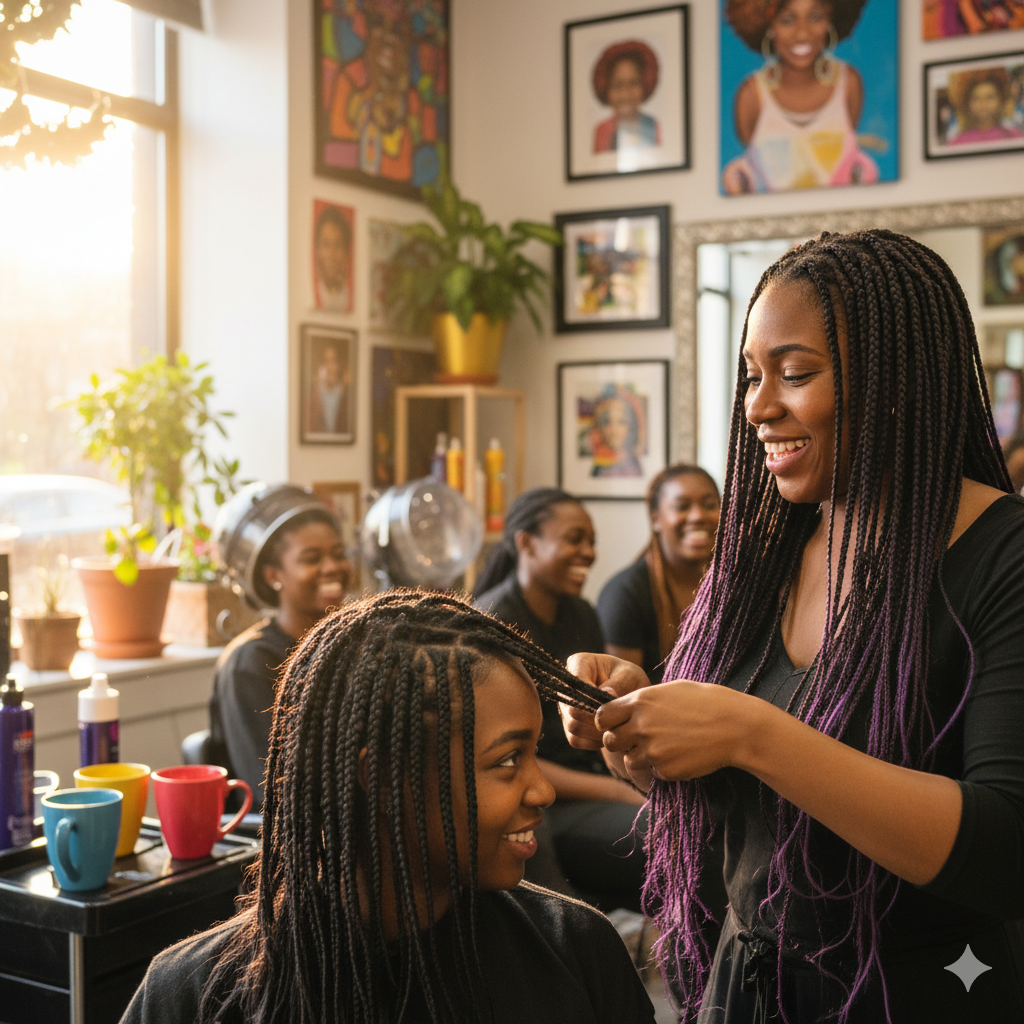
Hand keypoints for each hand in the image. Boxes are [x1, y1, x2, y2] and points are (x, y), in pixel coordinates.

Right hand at [560, 653, 650, 749]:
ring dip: (598, 731)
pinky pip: (575, 739)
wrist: (631, 699)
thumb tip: (607, 694)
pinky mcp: (569, 726)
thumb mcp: (631, 676)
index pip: (575, 682)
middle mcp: (566, 685)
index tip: (613, 696)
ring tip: (617, 726)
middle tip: (618, 718)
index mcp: (578, 663)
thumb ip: (619, 683)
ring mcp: (565, 706)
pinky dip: (594, 742)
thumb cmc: (630, 681)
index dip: (593, 696)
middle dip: (598, 717)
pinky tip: (609, 734)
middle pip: (573, 708)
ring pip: (573, 726)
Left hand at [595, 679, 757, 781]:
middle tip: (637, 739)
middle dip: (620, 742)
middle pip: (610, 742)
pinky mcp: (665, 769)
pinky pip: (652, 772)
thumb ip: (642, 701)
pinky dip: (661, 767)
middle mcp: (641, 725)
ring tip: (663, 746)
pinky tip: (679, 755)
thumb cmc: (705, 702)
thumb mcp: (669, 690)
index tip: (616, 724)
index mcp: (640, 701)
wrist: (734, 726)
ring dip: (640, 757)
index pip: (602, 716)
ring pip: (629, 761)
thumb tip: (620, 709)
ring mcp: (652, 750)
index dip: (606, 722)